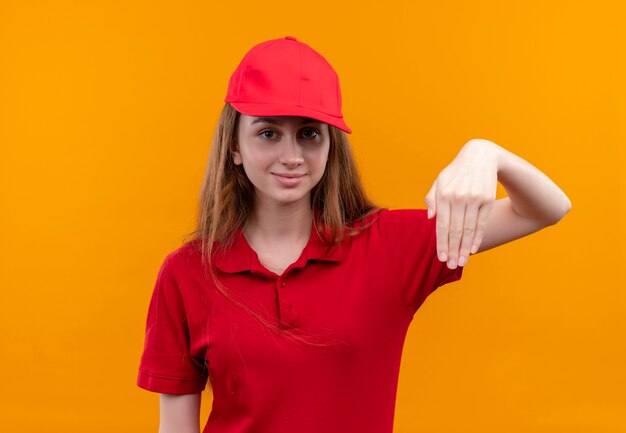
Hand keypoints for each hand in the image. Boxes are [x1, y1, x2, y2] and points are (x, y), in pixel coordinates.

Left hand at [424, 139, 500, 268]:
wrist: (480, 156)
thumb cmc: (455, 173)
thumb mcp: (439, 181)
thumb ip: (431, 199)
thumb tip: (430, 219)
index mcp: (444, 194)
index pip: (441, 225)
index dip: (441, 243)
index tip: (441, 258)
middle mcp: (458, 197)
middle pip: (455, 230)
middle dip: (453, 250)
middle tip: (451, 265)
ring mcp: (474, 198)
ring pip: (469, 229)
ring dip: (465, 248)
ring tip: (461, 261)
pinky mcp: (487, 199)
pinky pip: (481, 223)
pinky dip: (477, 237)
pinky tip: (473, 248)